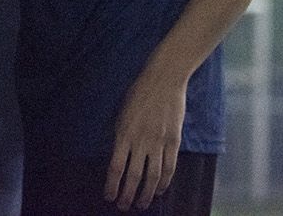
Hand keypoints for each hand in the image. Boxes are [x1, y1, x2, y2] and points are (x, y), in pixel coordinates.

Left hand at [105, 60, 186, 210]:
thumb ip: (121, 134)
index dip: (111, 184)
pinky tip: (159, 190)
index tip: (108, 196)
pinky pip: (169, 167)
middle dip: (127, 194)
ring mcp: (158, 141)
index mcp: (123, 132)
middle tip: (123, 206)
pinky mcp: (173, 140)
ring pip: (152, 176)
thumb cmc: (139, 92)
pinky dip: (164, 182)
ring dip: (146, 193)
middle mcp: (140, 140)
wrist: (163, 79)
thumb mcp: (122, 112)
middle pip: (133, 176)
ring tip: (142, 204)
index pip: (115, 166)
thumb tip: (118, 154)